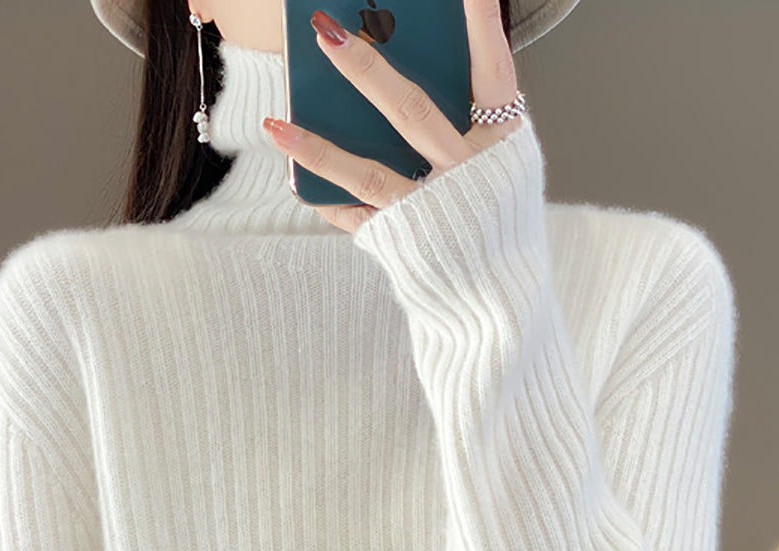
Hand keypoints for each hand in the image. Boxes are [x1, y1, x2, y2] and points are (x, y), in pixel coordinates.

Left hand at [262, 0, 524, 233]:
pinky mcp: (406, 242)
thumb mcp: (498, 162)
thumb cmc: (492, 216)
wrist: (498, 294)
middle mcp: (467, 176)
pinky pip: (357, 216)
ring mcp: (433, 211)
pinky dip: (325, 198)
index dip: (482, 28)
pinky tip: (292, 176)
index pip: (494, 75)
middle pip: (412, 113)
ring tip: (274, 123)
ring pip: (371, 174)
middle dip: (366, 71)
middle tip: (325, 33)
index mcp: (503, 146)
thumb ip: (466, 117)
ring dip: (319, 148)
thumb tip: (400, 70)